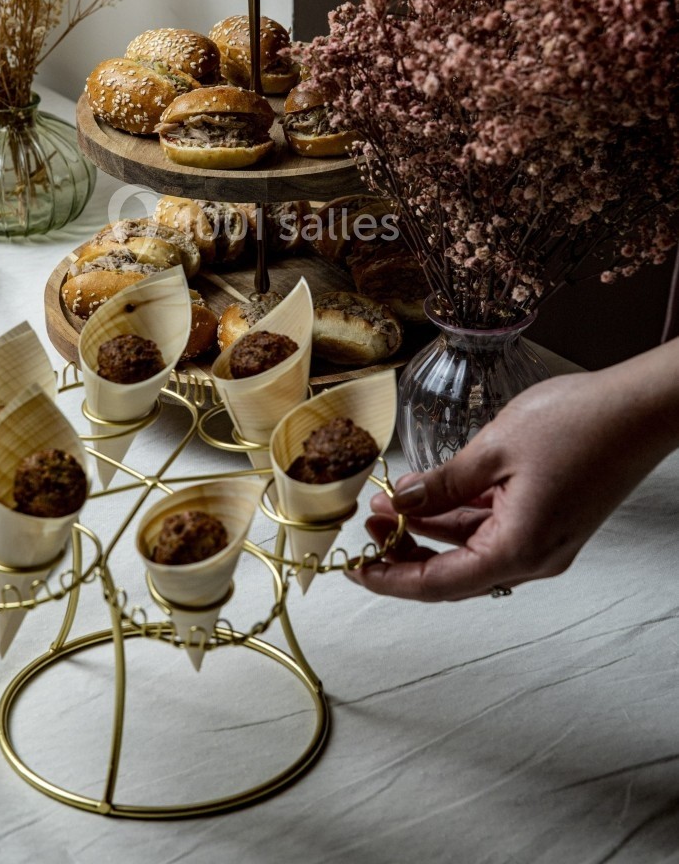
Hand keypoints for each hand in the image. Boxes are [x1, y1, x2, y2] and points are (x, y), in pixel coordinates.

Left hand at [348, 354, 678, 601]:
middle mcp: (534, 557)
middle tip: (365, 524)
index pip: (438, 583)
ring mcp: (544, 539)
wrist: (639, 409)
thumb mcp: (493, 449)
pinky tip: (427, 494)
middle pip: (453, 571)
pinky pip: (492, 528)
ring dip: (429, 529)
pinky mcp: (549, 519)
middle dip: (405, 550)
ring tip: (387, 502)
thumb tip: (400, 501)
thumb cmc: (578, 425)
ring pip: (472, 547)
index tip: (353, 567)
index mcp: (519, 550)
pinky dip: (457, 515)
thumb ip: (441, 482)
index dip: (390, 579)